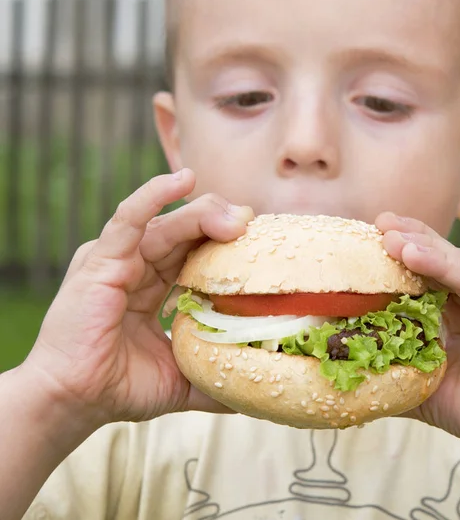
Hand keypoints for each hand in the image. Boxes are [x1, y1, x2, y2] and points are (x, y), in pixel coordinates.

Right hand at [24, 169, 253, 430]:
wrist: (74, 402)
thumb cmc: (121, 388)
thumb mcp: (181, 378)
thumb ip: (214, 375)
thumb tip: (252, 394)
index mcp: (154, 284)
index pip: (196, 250)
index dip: (227, 242)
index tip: (261, 240)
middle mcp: (137, 265)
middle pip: (186, 231)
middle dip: (221, 223)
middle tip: (252, 224)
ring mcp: (118, 259)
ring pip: (166, 223)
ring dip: (202, 213)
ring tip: (236, 216)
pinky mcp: (100, 259)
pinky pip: (128, 219)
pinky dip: (153, 196)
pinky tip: (183, 181)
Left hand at [376, 213, 459, 458]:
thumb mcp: (424, 384)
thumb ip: (393, 370)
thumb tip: (348, 370)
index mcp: (453, 303)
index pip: (419, 268)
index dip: (392, 253)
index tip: (360, 241)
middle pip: (433, 253)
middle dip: (403, 237)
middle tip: (377, 224)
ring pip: (450, 260)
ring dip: (417, 245)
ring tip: (388, 236)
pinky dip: (441, 265)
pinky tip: (412, 254)